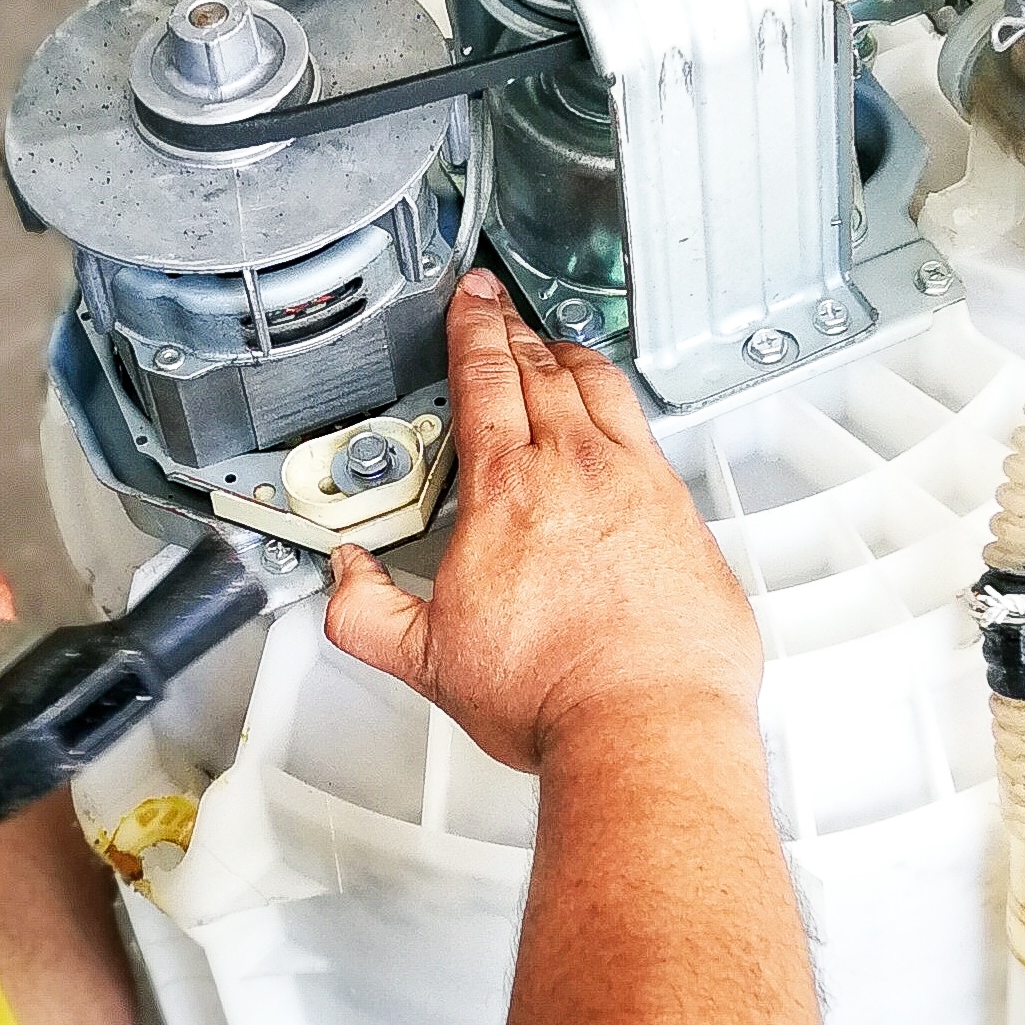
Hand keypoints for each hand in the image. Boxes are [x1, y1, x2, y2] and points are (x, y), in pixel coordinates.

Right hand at [325, 272, 759, 772]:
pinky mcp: (680, 512)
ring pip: (603, 387)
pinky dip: (621, 404)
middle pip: (542, 370)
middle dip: (515, 331)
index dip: (474, 327)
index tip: (471, 300)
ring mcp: (637, 484)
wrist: (645, 725)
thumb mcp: (428, 661)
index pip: (486, 377)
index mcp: (507, 488)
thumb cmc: (553, 696)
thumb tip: (344, 583)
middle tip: (501, 313)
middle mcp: (576, 469)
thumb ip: (368, 614)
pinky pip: (647, 430)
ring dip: (571, 357)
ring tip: (555, 348)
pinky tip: (616, 418)